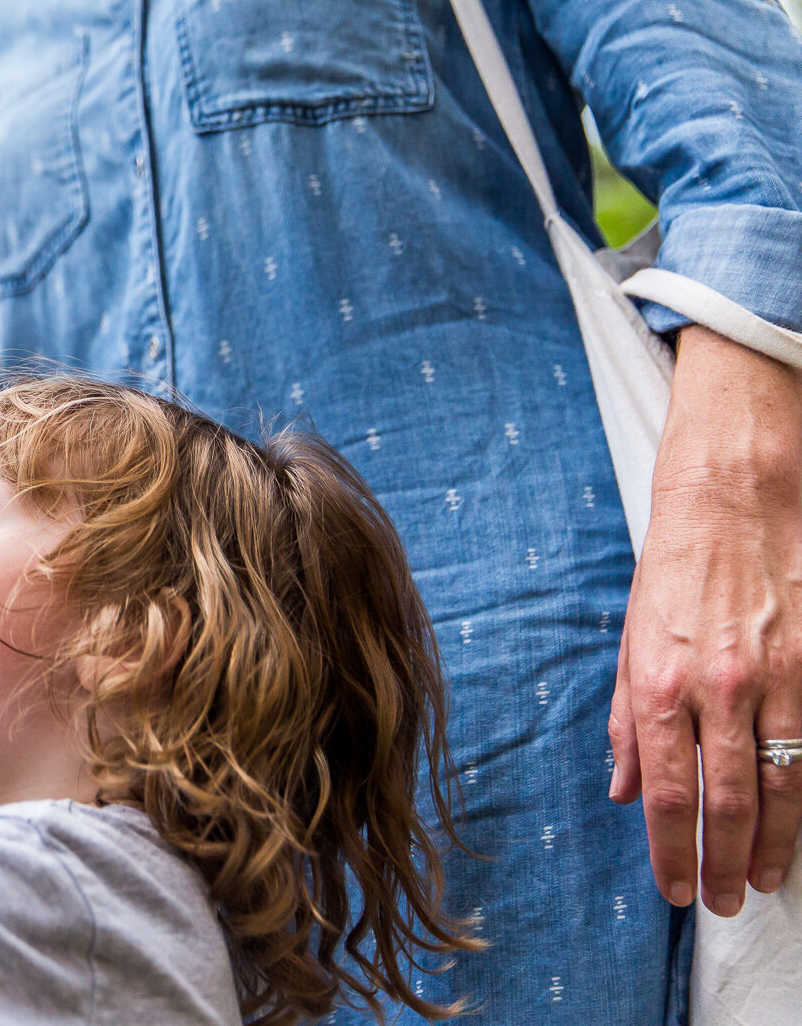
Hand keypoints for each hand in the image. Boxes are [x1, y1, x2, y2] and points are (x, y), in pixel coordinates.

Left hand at [609, 327, 801, 913]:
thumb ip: (623, 719)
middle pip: (727, 803)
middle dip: (726, 863)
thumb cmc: (675, 569)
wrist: (735, 496)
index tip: (677, 890)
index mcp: (658, 684)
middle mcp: (717, 689)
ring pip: (783, 786)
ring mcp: (776, 680)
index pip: (664, 793)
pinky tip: (800, 823)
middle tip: (727, 904)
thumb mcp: (628, 639)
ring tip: (767, 880)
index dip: (671, 852)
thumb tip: (617, 788)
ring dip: (776, 845)